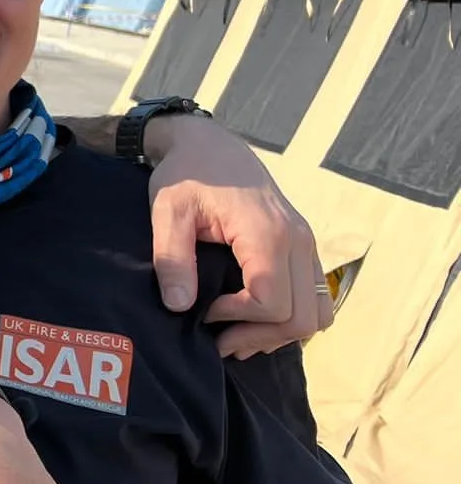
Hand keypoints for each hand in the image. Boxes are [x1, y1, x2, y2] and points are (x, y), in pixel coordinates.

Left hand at [144, 114, 327, 357]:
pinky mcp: (304, 247)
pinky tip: (254, 317)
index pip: (272, 303)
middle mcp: (298, 241)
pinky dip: (292, 317)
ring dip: (280, 333)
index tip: (203, 312)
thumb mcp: (167, 211)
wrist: (210, 145)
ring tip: (236, 333)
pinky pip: (316, 297)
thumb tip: (179, 306)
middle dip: (259, 336)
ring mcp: (306, 245)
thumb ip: (172, 258)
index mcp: (266, 233)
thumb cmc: (186, 175)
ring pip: (317, 313)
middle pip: (302, 317)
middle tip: (219, 339)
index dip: (238, 319)